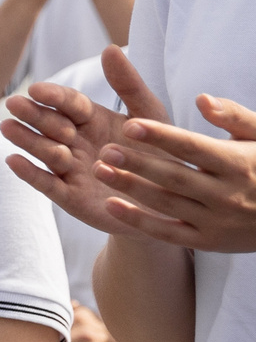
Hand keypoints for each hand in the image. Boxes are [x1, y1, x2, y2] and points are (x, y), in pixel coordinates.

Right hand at [2, 48, 167, 233]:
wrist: (175, 203)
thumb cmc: (162, 156)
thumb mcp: (150, 117)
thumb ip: (129, 85)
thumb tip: (109, 48)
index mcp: (92, 119)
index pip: (69, 103)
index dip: (53, 96)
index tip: (37, 89)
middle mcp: (76, 142)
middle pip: (51, 125)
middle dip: (33, 115)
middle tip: (15, 105)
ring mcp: (71, 169)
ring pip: (44, 152)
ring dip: (26, 140)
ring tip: (8, 128)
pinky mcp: (70, 197)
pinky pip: (47, 184)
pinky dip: (29, 173)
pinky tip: (13, 161)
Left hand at [91, 91, 255, 252]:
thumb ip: (234, 116)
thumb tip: (202, 99)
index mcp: (240, 164)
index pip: (194, 148)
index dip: (161, 137)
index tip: (131, 125)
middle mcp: (228, 195)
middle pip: (175, 177)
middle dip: (138, 163)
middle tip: (105, 149)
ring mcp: (218, 222)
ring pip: (167, 204)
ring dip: (130, 188)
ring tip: (100, 169)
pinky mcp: (209, 242)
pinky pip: (168, 233)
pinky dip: (138, 221)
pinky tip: (110, 204)